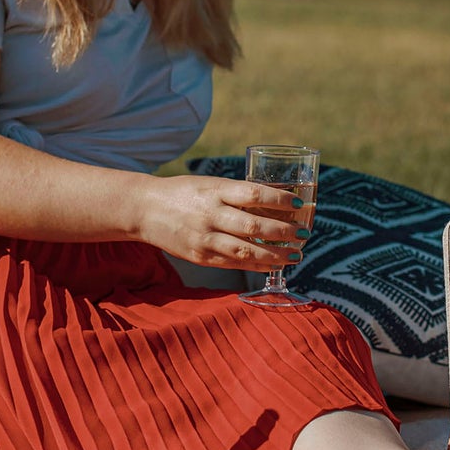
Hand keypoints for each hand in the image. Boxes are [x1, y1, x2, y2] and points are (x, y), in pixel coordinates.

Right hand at [135, 175, 308, 271]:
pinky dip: (257, 265)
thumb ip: (237, 194)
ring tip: (296, 255)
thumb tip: (277, 203)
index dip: (278, 200)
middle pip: (254, 225)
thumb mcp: (210, 184)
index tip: (298, 203)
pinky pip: (234, 264)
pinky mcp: (200, 257)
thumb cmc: (184, 193)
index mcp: (215, 190)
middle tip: (304, 233)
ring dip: (275, 254)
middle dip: (284, 231)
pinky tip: (273, 265)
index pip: (253, 194)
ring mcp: (204, 238)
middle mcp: (210, 214)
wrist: (144, 209)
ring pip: (246, 250)